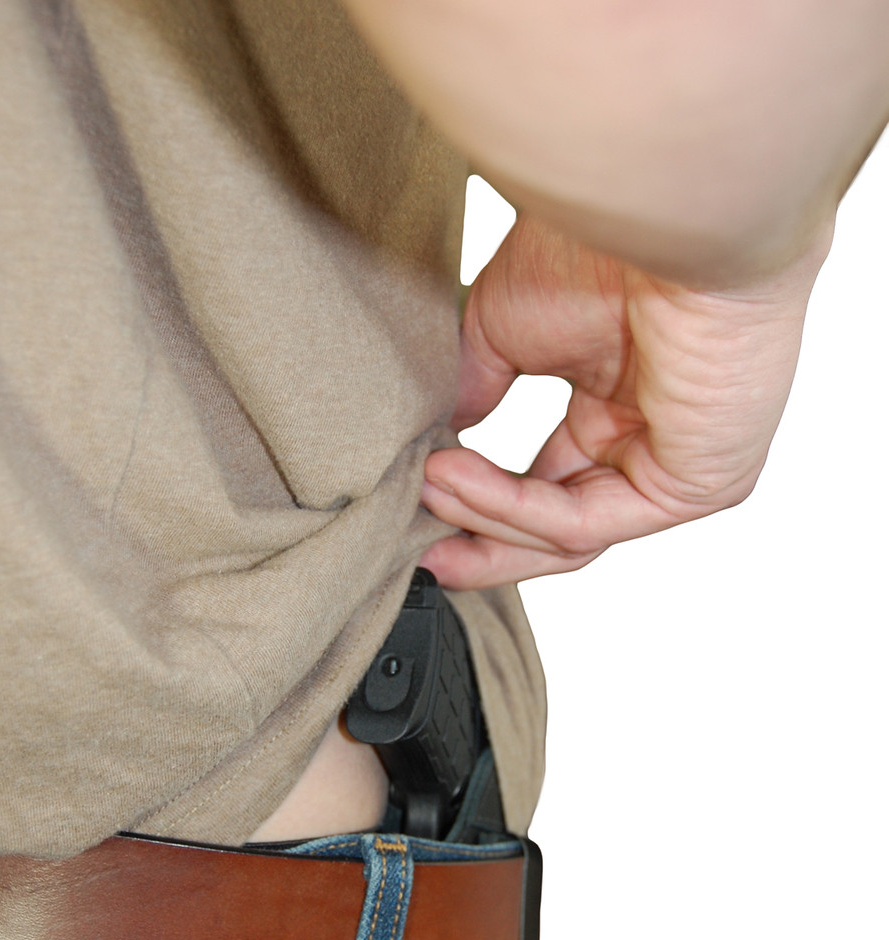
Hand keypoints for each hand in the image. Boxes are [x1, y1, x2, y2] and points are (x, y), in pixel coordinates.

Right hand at [420, 213, 831, 588]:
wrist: (657, 205)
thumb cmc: (599, 240)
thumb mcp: (504, 330)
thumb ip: (475, 394)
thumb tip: (434, 447)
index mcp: (618, 407)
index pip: (547, 491)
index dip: (478, 510)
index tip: (414, 522)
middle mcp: (653, 442)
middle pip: (560, 532)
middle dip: (483, 544)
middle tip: (421, 558)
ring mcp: (683, 468)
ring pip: (568, 535)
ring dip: (484, 517)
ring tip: (425, 487)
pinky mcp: (701, 483)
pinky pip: (586, 521)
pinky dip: (511, 506)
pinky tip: (454, 475)